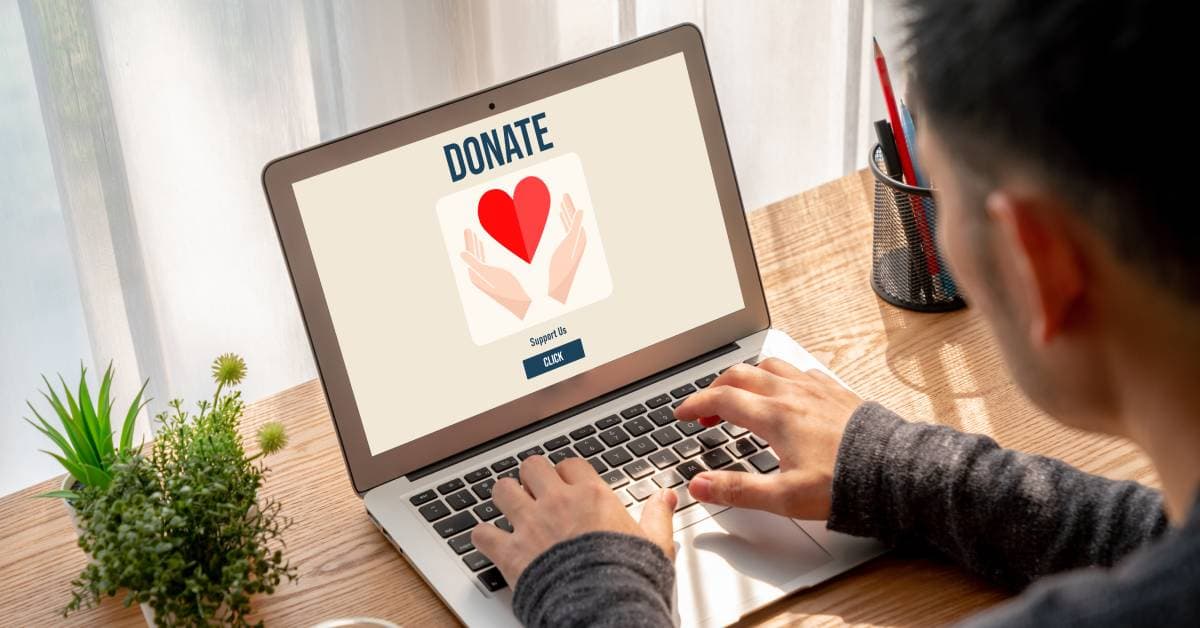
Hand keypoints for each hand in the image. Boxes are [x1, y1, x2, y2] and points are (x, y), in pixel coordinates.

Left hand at [461, 229, 531, 318]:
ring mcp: (486, 277)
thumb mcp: (490, 274)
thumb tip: (461, 253)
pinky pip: (484, 261)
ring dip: (477, 247)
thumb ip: (475, 263)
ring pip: (478, 258)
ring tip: (475, 237)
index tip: (468, 229)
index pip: (470, 255)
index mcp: (476, 276)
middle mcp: (479, 277)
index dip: (469, 242)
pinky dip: (483, 252)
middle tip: (469, 230)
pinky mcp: (493, 277)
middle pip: (472, 256)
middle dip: (471, 243)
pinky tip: (484, 248)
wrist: (521, 302)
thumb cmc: (507, 288)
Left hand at [471, 455, 677, 586]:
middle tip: (535, 491)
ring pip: (502, 489)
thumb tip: (665, 497)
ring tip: (509, 508)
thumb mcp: (655, 544)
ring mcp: (530, 524)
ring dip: (504, 498)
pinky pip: (481, 532)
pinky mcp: (510, 551)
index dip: (566, 474)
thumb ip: (657, 516)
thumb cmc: (629, 579)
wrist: (604, 608)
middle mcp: (558, 503)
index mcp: (592, 496)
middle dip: (531, 477)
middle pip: (532, 466)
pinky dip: (483, 536)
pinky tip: (490, 540)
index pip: (570, 464)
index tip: (567, 484)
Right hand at [547, 194, 586, 303]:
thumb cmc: (562, 267)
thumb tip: (580, 210)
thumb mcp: (569, 245)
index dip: (570, 205)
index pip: (575, 217)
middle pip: (574, 219)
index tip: (565, 194)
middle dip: (568, 207)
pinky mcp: (567, 247)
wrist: (558, 285)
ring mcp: (573, 243)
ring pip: (570, 223)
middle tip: (564, 195)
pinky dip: (563, 220)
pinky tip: (560, 216)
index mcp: (580, 237)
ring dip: (566, 212)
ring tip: (562, 203)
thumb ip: (575, 226)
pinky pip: (566, 228)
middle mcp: (578, 240)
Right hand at [673, 358, 861, 519]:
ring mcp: (816, 389)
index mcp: (775, 416)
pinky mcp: (836, 391)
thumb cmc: (845, 484)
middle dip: (716, 387)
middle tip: (705, 407)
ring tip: (741, 394)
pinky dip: (781, 376)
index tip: (681, 413)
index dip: (695, 403)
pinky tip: (786, 392)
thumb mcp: (784, 497)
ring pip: (770, 365)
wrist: (894, 471)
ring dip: (748, 376)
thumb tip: (699, 485)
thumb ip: (737, 490)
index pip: (722, 399)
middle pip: (741, 374)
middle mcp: (793, 394)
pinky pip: (800, 371)